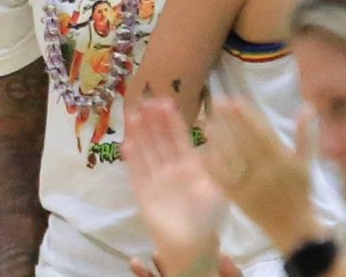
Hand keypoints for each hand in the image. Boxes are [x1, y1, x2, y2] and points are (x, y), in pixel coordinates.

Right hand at [125, 99, 229, 276]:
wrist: (193, 246)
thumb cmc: (209, 217)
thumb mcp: (219, 185)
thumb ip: (216, 159)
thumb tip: (216, 130)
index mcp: (190, 166)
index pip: (179, 137)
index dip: (172, 120)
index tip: (165, 101)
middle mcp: (171, 169)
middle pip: (160, 140)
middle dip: (153, 120)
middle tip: (146, 99)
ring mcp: (156, 181)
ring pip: (147, 152)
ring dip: (140, 134)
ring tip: (134, 114)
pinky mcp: (143, 195)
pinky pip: (136, 174)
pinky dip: (132, 159)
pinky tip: (127, 144)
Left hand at [202, 100, 323, 255]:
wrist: (291, 226)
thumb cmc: (299, 190)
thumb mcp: (306, 162)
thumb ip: (305, 134)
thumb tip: (307, 106)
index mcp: (281, 160)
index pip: (261, 133)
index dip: (248, 117)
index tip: (235, 100)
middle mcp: (263, 170)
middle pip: (243, 142)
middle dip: (230, 121)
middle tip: (217, 102)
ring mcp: (248, 184)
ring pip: (231, 158)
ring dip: (218, 140)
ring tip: (208, 122)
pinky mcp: (236, 197)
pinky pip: (222, 179)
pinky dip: (212, 165)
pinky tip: (202, 151)